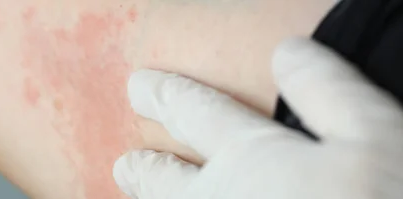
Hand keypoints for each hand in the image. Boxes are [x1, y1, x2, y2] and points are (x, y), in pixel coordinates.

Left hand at [113, 38, 402, 198]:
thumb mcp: (376, 136)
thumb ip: (327, 91)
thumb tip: (287, 52)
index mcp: (251, 158)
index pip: (196, 112)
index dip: (166, 95)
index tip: (140, 87)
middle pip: (165, 180)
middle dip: (146, 167)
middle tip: (126, 164)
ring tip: (132, 190)